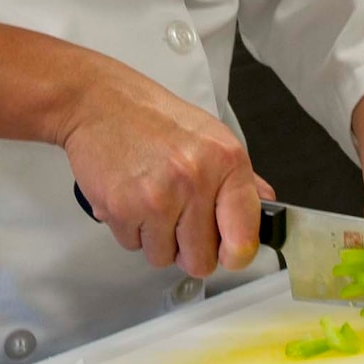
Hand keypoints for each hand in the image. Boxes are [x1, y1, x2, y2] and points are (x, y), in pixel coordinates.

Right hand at [58, 61, 273, 275]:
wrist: (97, 102)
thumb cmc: (152, 117)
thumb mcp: (208, 134)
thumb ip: (240, 177)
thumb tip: (266, 207)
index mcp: (226, 160)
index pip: (243, 237)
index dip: (235, 254)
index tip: (227, 252)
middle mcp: (195, 180)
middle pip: (201, 260)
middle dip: (188, 248)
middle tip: (176, 217)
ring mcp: (157, 198)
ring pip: (164, 258)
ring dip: (156, 239)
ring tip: (149, 201)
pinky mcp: (122, 209)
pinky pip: (132, 246)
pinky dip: (130, 229)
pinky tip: (129, 197)